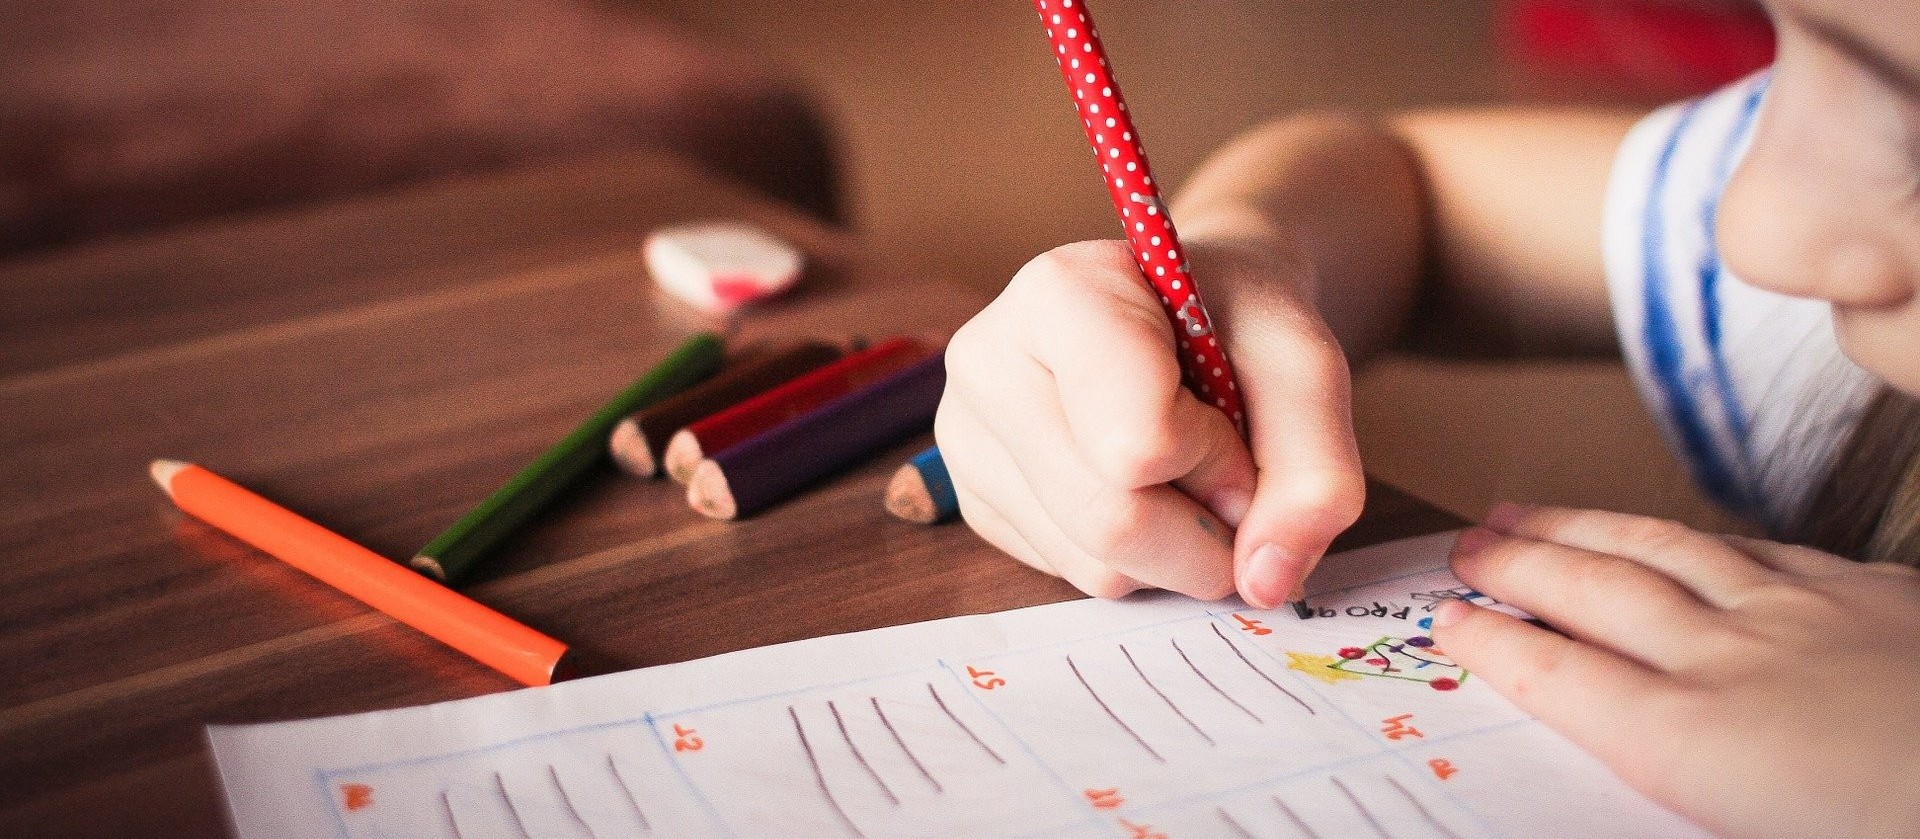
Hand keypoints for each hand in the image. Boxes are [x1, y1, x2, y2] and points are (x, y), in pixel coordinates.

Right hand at [935, 237, 1363, 605]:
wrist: (1188, 313)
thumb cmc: (1237, 322)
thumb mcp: (1306, 367)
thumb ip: (1315, 471)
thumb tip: (1265, 582)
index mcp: (1057, 294)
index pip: (1138, 444)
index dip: (1217, 457)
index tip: (1232, 414)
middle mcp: (986, 362)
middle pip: (1110, 520)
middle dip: (1204, 527)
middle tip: (1230, 474)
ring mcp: (967, 438)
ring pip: (1094, 564)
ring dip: (1175, 548)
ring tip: (1180, 470)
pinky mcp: (975, 502)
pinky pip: (1072, 576)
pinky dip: (1135, 558)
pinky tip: (1137, 488)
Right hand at [1434, 504, 1919, 838]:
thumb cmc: (1897, 823)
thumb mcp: (1759, 836)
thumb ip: (1691, 794)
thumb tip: (1642, 760)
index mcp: (1701, 744)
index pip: (1562, 679)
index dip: (1496, 644)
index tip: (1448, 620)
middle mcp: (1737, 662)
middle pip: (1597, 594)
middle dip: (1520, 564)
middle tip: (1465, 544)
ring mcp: (1813, 617)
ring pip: (1670, 550)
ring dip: (1588, 528)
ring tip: (1533, 511)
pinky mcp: (1884, 598)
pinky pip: (1766, 551)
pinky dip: (1703, 539)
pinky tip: (1693, 537)